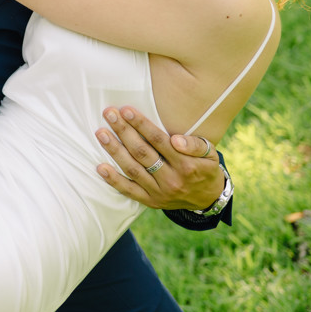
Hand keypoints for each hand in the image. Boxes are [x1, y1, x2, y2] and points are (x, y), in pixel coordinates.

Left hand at [94, 106, 225, 210]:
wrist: (208, 199)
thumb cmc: (205, 168)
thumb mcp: (210, 155)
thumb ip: (195, 145)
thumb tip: (176, 139)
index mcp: (186, 165)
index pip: (159, 140)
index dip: (141, 124)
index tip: (126, 110)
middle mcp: (171, 179)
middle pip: (142, 152)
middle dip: (123, 131)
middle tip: (109, 114)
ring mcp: (159, 192)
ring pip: (132, 169)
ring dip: (114, 151)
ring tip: (101, 133)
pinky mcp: (151, 201)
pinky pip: (129, 191)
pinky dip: (114, 180)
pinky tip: (100, 167)